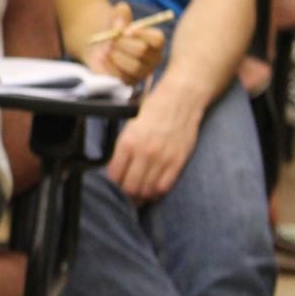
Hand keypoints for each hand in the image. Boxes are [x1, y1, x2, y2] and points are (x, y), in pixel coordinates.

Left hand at [86, 1, 166, 84]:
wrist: (98, 45)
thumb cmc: (113, 30)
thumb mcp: (116, 17)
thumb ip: (120, 13)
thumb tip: (120, 25)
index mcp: (155, 41)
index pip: (157, 39)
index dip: (141, 33)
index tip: (125, 30)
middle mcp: (153, 58)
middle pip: (142, 51)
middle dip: (123, 44)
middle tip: (111, 40)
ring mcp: (142, 72)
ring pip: (133, 67)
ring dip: (116, 56)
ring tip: (105, 49)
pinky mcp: (129, 83)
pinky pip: (121, 78)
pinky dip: (109, 66)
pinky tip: (101, 58)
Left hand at [107, 80, 203, 201]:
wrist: (180, 99)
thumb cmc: (152, 110)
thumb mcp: (129, 127)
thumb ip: (123, 148)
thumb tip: (116, 169)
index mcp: (127, 142)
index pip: (114, 175)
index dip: (113, 183)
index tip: (116, 183)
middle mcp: (144, 152)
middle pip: (130, 186)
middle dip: (126, 193)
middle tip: (126, 194)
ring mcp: (162, 158)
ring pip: (147, 190)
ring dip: (141, 196)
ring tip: (138, 195)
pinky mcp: (178, 161)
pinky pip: (165, 186)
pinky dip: (157, 192)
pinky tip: (153, 191)